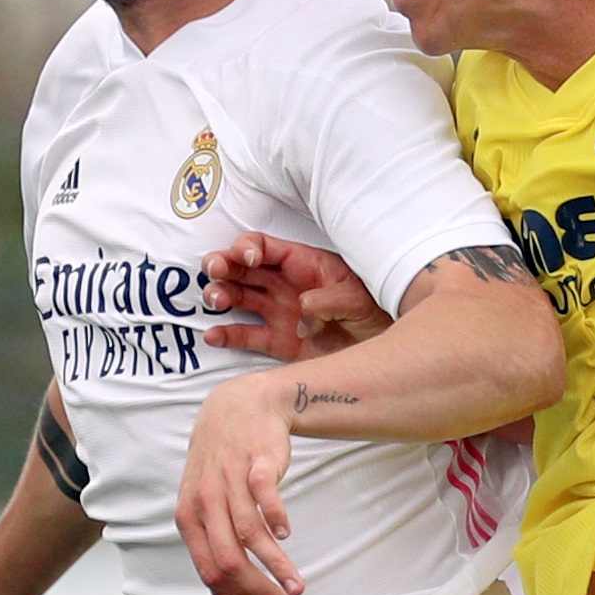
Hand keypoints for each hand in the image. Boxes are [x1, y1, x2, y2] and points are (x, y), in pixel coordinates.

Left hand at [175, 372, 304, 594]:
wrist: (240, 404)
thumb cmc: (223, 461)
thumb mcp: (206, 502)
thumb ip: (212, 542)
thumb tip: (222, 591)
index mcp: (190, 517)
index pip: (211, 571)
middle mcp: (205, 501)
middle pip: (230, 561)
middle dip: (261, 590)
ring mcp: (229, 480)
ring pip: (251, 536)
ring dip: (278, 567)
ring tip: (298, 585)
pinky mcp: (255, 462)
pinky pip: (265, 498)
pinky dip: (277, 521)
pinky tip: (287, 534)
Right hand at [202, 232, 389, 361]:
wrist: (381, 348)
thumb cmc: (374, 311)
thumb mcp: (358, 298)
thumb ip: (330, 298)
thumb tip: (303, 305)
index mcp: (303, 264)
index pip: (266, 246)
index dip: (248, 246)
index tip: (246, 257)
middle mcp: (284, 285)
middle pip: (243, 268)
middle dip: (224, 264)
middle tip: (214, 270)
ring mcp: (278, 313)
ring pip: (239, 298)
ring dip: (221, 294)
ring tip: (215, 300)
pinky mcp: (278, 343)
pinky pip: (245, 336)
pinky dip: (226, 335)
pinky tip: (213, 335)